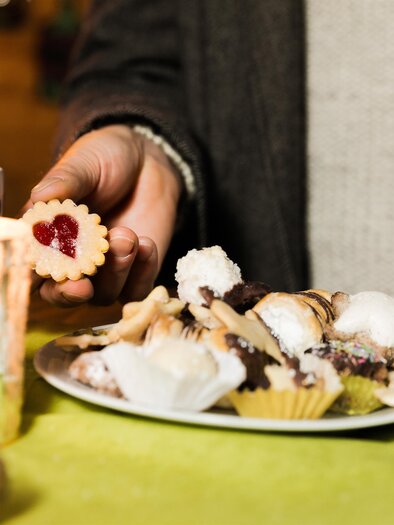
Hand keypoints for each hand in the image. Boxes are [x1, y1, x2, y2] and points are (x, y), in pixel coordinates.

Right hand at [27, 124, 180, 305]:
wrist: (149, 160)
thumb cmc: (107, 159)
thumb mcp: (84, 163)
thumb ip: (65, 181)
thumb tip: (41, 197)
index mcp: (48, 235)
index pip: (35, 268)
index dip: (40, 277)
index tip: (54, 275)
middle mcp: (74, 259)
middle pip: (65, 295)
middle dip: (73, 292)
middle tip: (84, 282)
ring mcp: (107, 270)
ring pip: (104, 294)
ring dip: (115, 271)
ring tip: (127, 236)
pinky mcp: (138, 271)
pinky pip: (138, 288)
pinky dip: (142, 271)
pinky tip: (146, 244)